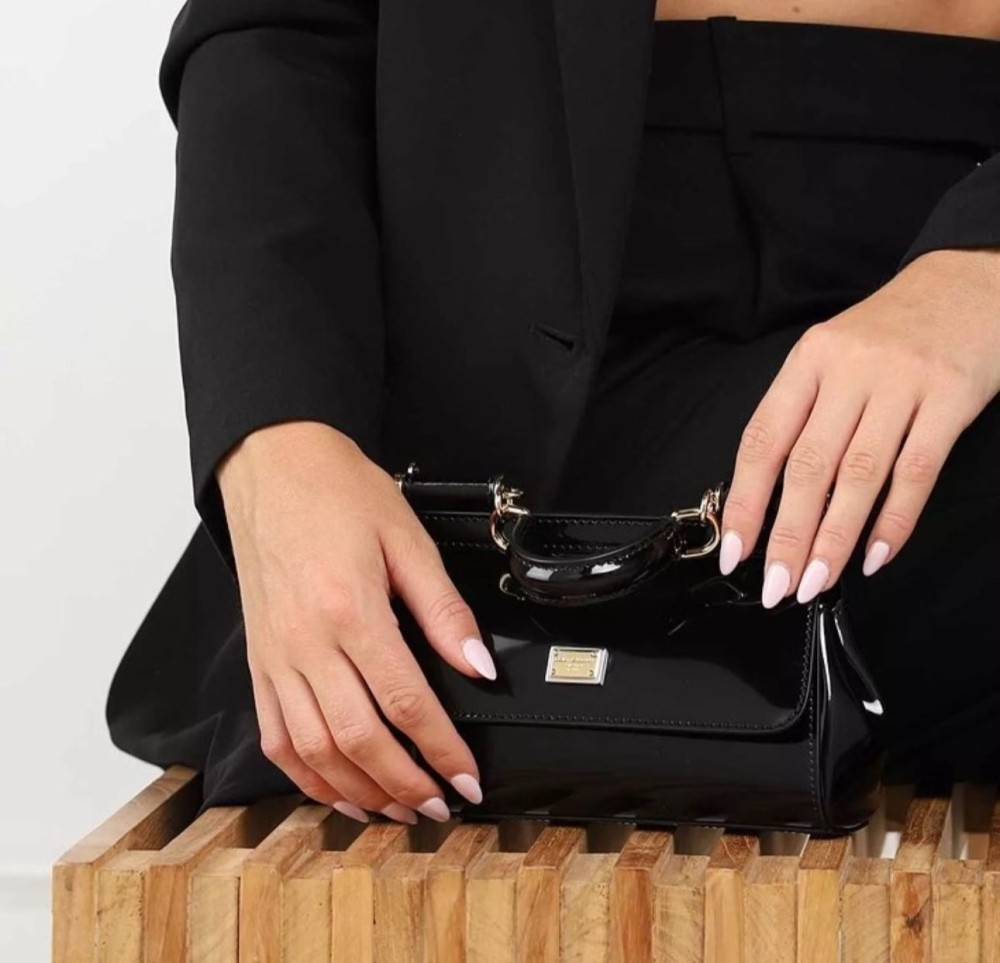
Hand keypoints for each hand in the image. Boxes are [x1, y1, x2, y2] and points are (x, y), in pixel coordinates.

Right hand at [217, 421, 494, 823]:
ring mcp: (276, 656)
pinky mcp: (259, 661)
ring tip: (396, 809)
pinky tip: (335, 791)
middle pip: (360, 739)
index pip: (405, 701)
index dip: (441, 748)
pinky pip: (275, 736)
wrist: (274, 466)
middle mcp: (308, 642)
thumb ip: (444, 611)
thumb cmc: (339, 492)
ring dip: (359, 790)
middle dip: (405, 783)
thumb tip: (480, 666)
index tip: (466, 776)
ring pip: (315, 750)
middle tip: (438, 804)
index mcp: (351, 610)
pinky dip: (306, 775)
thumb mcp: (408, 540)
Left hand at [718, 248, 999, 606]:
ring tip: (816, 582)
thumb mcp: (833, 356)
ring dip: (834, 538)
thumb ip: (804, 415)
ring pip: (859, 474)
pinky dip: (895, 520)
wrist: (970, 281)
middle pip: (807, 466)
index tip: (734, 550)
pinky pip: (917, 471)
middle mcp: (850, 370)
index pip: (763, 440)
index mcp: (809, 361)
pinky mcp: (952, 397)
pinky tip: (876, 556)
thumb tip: (768, 497)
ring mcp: (902, 383)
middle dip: (788, 535)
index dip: (744, 500)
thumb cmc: (891, 332)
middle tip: (778, 586)